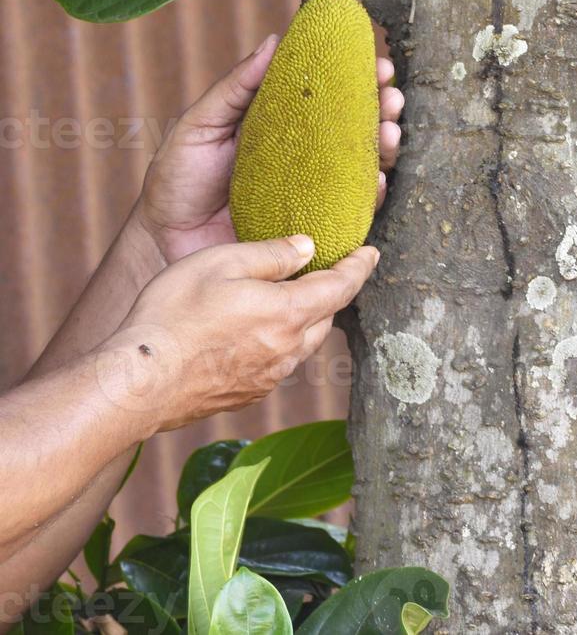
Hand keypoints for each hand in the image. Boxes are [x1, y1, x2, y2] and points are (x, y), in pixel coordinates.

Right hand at [106, 236, 378, 430]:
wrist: (139, 382)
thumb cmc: (174, 314)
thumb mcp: (222, 263)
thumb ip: (271, 255)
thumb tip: (307, 248)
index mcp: (288, 313)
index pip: (340, 286)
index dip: (359, 266)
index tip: (371, 253)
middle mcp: (288, 351)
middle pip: (325, 316)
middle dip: (330, 292)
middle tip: (324, 270)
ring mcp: (268, 378)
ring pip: (303, 342)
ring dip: (305, 319)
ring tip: (289, 298)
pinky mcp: (247, 394)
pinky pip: (279, 363)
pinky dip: (280, 342)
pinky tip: (254, 332)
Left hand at [134, 36, 403, 262]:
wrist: (163, 241)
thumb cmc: (176, 181)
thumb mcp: (199, 125)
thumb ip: (235, 88)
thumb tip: (273, 41)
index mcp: (278, 125)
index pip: (326, 96)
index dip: (355, 78)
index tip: (374, 61)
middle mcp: (302, 157)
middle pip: (355, 129)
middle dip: (383, 109)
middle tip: (392, 96)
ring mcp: (310, 193)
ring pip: (362, 167)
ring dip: (385, 147)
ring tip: (390, 131)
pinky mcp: (311, 229)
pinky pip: (351, 213)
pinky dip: (370, 196)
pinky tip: (377, 179)